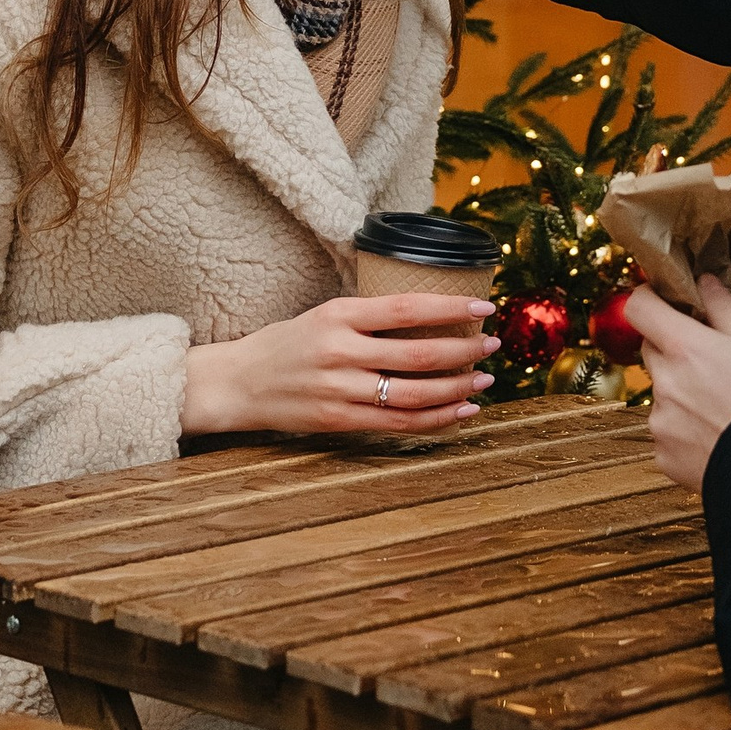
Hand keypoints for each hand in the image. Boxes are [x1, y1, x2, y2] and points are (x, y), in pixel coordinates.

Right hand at [179, 292, 496, 439]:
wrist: (238, 383)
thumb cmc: (286, 344)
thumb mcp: (324, 314)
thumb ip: (368, 316)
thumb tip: (429, 313)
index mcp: (338, 315)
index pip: (406, 308)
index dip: (450, 307)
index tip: (483, 305)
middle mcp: (341, 351)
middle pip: (419, 353)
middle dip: (465, 350)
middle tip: (492, 344)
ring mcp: (341, 389)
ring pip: (415, 393)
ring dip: (458, 387)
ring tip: (484, 378)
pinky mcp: (340, 420)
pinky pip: (399, 423)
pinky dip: (437, 419)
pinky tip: (462, 410)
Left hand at [631, 277, 730, 490]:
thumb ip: (726, 310)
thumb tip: (706, 284)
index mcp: (686, 349)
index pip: (640, 308)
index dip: (648, 298)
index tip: (662, 299)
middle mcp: (665, 384)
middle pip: (652, 351)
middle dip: (675, 348)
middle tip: (713, 360)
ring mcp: (662, 424)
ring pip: (662, 394)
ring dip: (683, 394)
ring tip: (726, 408)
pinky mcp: (665, 457)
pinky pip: (668, 434)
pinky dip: (687, 431)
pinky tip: (720, 435)